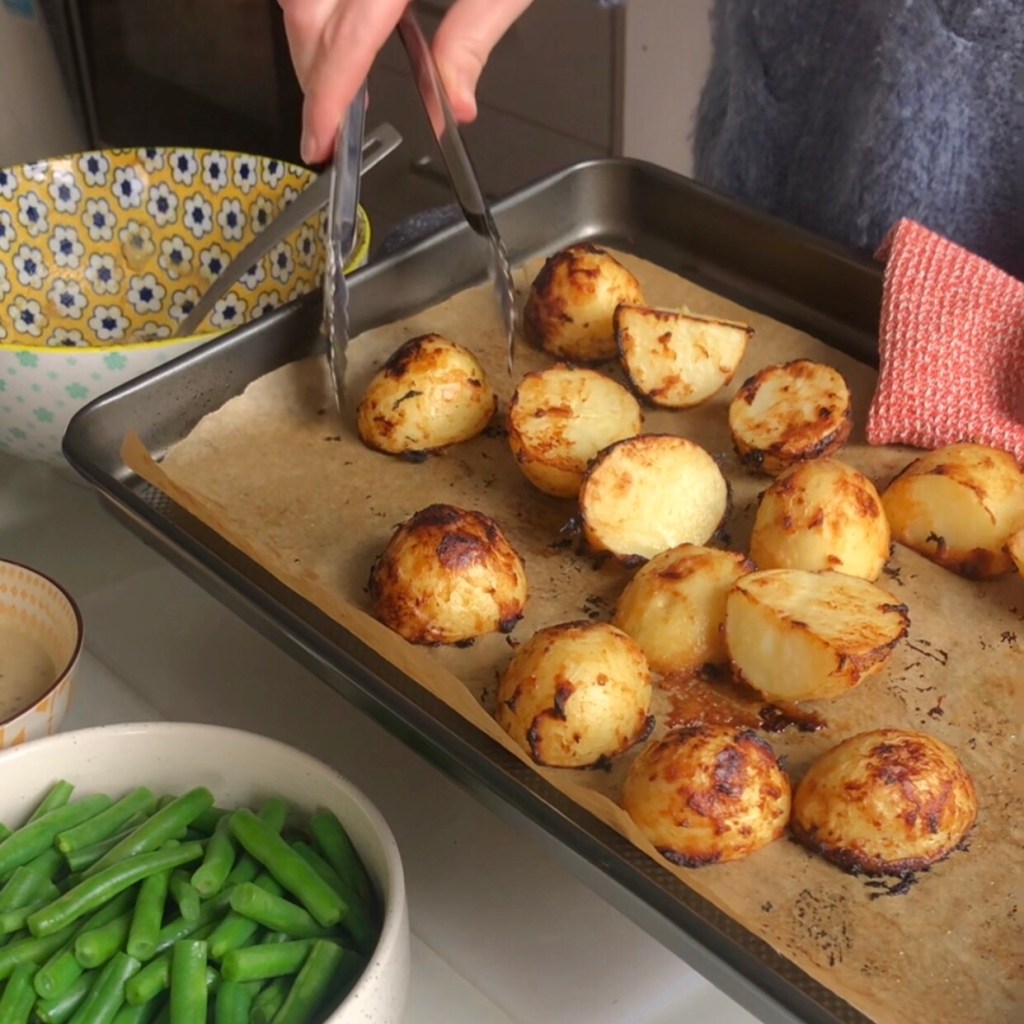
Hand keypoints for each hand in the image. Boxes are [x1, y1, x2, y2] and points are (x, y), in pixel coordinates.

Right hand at [279, 0, 535, 163]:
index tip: (319, 142)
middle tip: (327, 130)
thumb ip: (475, 34)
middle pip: (304, 12)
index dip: (327, 94)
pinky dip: (317, 11)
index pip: (347, 37)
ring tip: (334, 89)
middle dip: (312, 74)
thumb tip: (456, 108)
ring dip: (308, 40)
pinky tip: (341, 37)